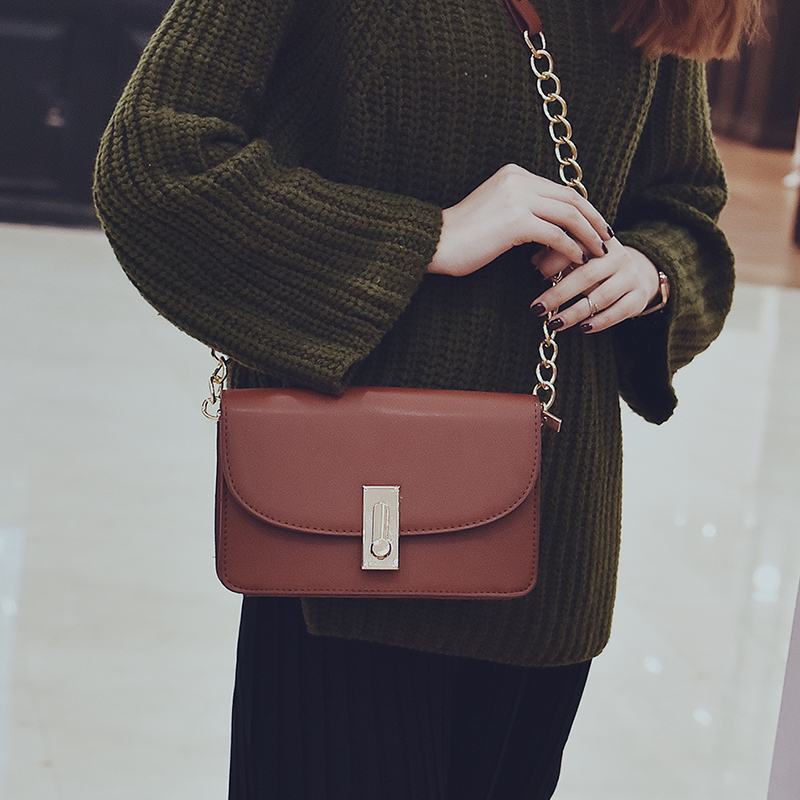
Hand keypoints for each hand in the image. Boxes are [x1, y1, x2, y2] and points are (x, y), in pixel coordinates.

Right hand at [427, 164, 612, 276]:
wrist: (436, 244)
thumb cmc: (462, 237)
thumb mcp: (495, 212)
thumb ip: (521, 209)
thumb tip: (550, 227)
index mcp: (513, 174)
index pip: (559, 189)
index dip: (582, 208)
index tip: (595, 225)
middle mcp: (517, 179)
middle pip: (570, 197)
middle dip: (593, 219)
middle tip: (608, 238)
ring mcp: (517, 198)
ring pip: (568, 214)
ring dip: (588, 235)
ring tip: (599, 252)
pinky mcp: (516, 221)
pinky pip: (555, 234)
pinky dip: (571, 248)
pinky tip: (578, 260)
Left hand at [530, 240, 660, 332]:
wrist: (637, 273)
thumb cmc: (595, 265)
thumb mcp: (578, 256)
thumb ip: (556, 256)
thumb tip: (533, 262)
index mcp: (599, 242)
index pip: (577, 248)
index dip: (555, 260)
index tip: (535, 273)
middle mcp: (618, 257)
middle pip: (586, 275)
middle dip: (559, 293)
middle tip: (536, 308)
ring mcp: (630, 277)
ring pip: (601, 297)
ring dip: (575, 313)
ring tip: (553, 323)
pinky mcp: (638, 297)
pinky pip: (619, 312)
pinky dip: (600, 322)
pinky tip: (582, 329)